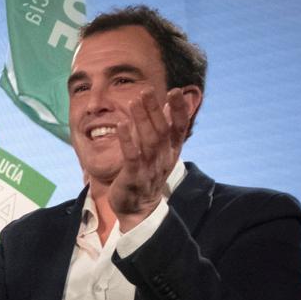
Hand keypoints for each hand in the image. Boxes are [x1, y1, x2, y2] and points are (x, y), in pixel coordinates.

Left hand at [110, 88, 190, 227]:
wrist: (138, 209)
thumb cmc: (148, 174)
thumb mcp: (162, 151)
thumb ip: (166, 128)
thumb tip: (172, 104)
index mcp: (172, 151)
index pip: (179, 127)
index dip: (179, 110)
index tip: (176, 91)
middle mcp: (164, 158)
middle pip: (162, 130)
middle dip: (155, 109)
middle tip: (146, 90)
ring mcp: (149, 168)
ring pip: (149, 141)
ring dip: (142, 120)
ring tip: (134, 101)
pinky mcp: (133, 177)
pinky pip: (132, 156)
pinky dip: (127, 140)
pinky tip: (121, 124)